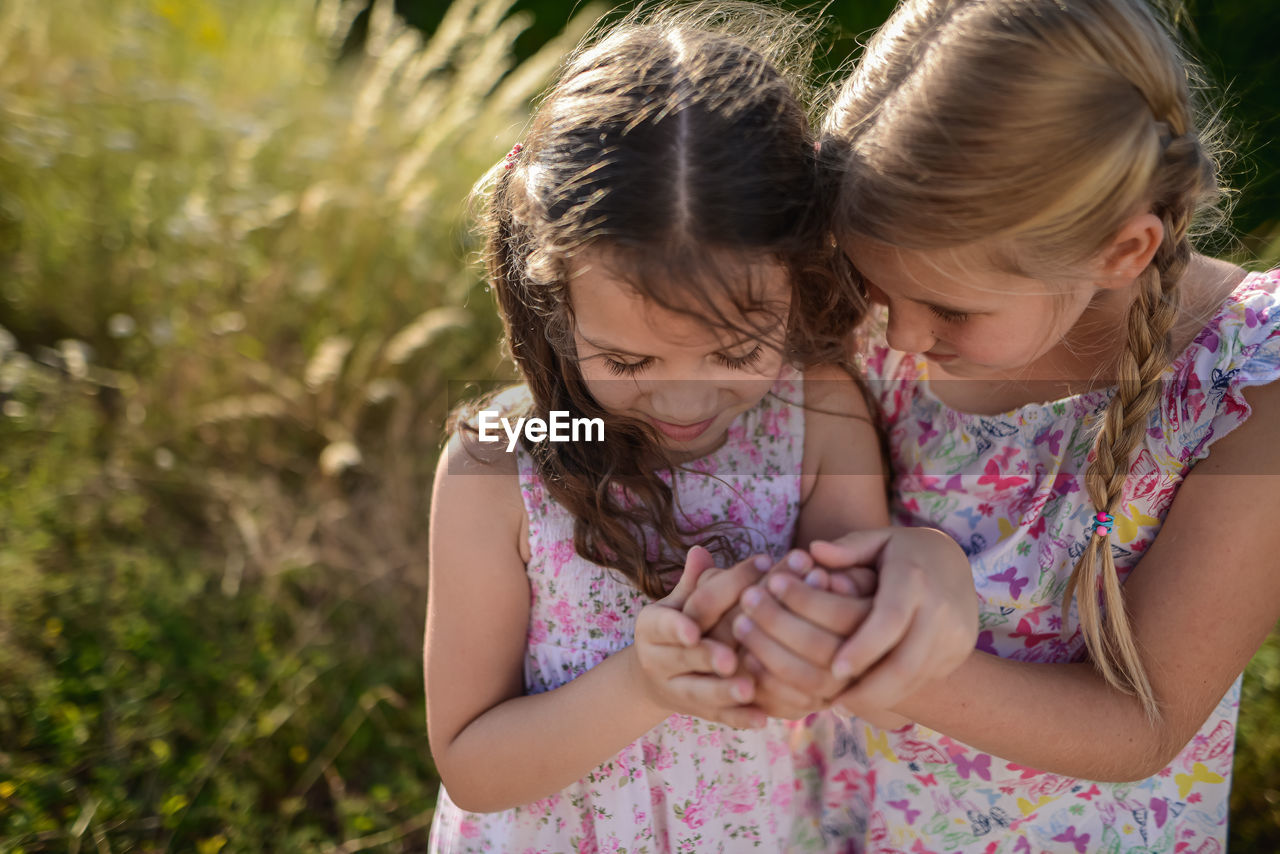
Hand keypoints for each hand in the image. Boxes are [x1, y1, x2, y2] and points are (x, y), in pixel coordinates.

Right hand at [632, 546, 764, 727]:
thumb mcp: (682, 602)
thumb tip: (700, 550)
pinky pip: (717, 716)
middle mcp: (657, 657)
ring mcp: (674, 688)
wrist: (654, 678)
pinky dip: (738, 719)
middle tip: (740, 642)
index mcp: (653, 623)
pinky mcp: (695, 712)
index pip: (692, 603)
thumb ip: (696, 582)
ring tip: (747, 687)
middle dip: (716, 646)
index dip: (728, 584)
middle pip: (691, 649)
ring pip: (698, 688)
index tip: (766, 562)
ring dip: (723, 688)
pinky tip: (761, 719)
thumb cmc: (681, 626)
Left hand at [736, 527, 975, 717]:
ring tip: (845, 705)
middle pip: (907, 662)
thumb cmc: (904, 550)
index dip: (863, 647)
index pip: (889, 619)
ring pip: (917, 678)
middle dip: (871, 690)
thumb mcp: (878, 539)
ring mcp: (955, 633)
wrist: (957, 559)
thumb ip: (847, 547)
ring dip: (880, 698)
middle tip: (836, 704)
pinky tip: (868, 698)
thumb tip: (814, 550)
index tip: (835, 670)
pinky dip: (896, 693)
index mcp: (914, 577)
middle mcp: (940, 608)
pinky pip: (926, 679)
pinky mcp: (960, 650)